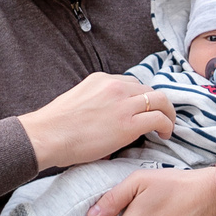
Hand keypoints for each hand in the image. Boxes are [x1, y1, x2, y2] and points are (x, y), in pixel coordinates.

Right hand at [18, 72, 173, 170]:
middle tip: (161, 117)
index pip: (131, 83)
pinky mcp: (129, 124)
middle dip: (157, 103)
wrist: (47, 136)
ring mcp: (123, 104)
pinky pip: (159, 119)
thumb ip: (96, 104)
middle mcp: (115, 86)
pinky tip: (165, 134)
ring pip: (160, 100)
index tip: (142, 109)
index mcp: (101, 79)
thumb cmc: (55, 127)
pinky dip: (168, 125)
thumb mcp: (77, 101)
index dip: (140, 98)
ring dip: (168, 113)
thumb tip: (105, 122)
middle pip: (148, 89)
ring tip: (168, 126)